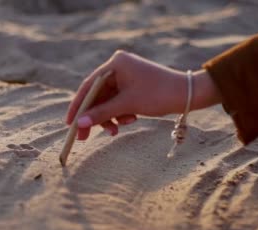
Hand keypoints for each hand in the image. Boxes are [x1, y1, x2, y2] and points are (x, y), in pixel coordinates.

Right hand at [66, 50, 220, 139]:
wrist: (188, 95)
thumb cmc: (159, 94)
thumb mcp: (127, 105)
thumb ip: (102, 113)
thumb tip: (80, 123)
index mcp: (115, 64)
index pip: (88, 86)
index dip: (78, 106)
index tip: (69, 124)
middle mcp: (117, 67)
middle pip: (96, 96)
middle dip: (94, 117)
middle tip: (84, 137)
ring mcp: (125, 76)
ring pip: (106, 102)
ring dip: (109, 118)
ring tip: (115, 131)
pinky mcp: (132, 86)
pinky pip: (117, 103)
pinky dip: (119, 114)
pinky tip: (129, 120)